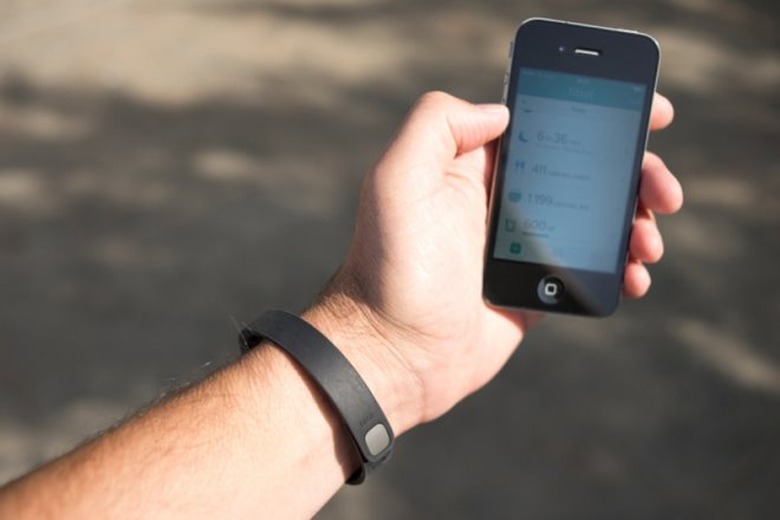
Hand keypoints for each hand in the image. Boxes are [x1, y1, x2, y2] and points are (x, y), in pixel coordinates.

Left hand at [310, 91, 682, 433]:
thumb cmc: (392, 270)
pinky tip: (634, 277)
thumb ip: (438, 125)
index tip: (652, 115)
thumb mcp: (397, 181)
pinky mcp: (534, 285)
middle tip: (666, 195)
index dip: (601, 112)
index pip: (548, 123)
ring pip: (596, 218)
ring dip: (635, 222)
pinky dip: (621, 267)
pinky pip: (590, 266)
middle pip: (587, 169)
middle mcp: (502, 199)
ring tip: (648, 244)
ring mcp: (522, 243)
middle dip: (635, 173)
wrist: (395, 355)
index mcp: (475, 167)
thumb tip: (501, 109)